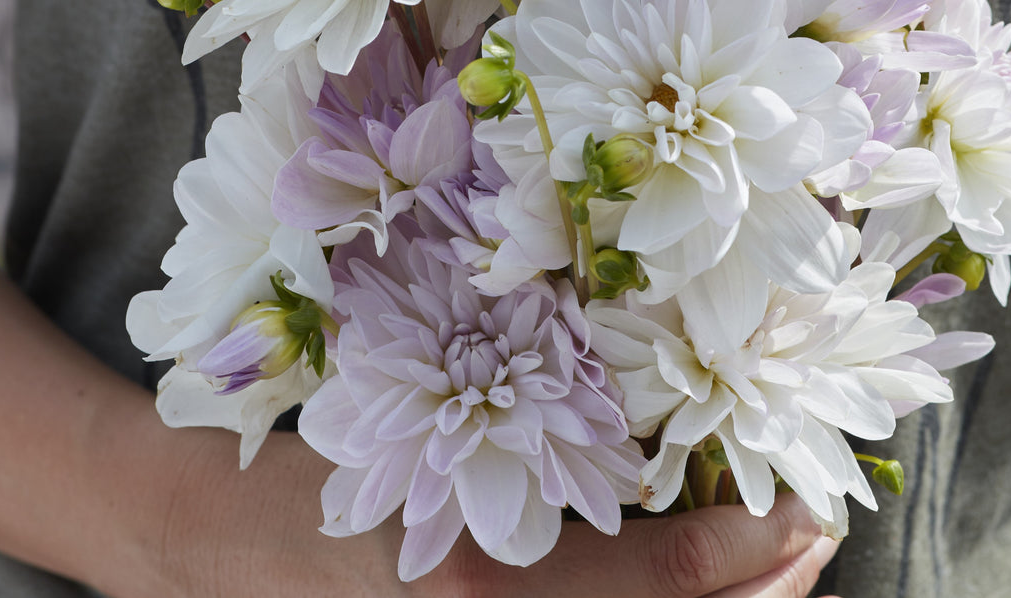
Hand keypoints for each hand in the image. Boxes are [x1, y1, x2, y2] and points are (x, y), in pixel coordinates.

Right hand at [152, 426, 838, 597]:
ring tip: (769, 564)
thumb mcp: (413, 429)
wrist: (198, 535)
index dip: (745, 558)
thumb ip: (522, 446)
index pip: (653, 587)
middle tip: (812, 539)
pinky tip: (671, 580)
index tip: (805, 518)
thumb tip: (647, 433)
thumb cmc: (306, 455)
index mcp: (479, 584)